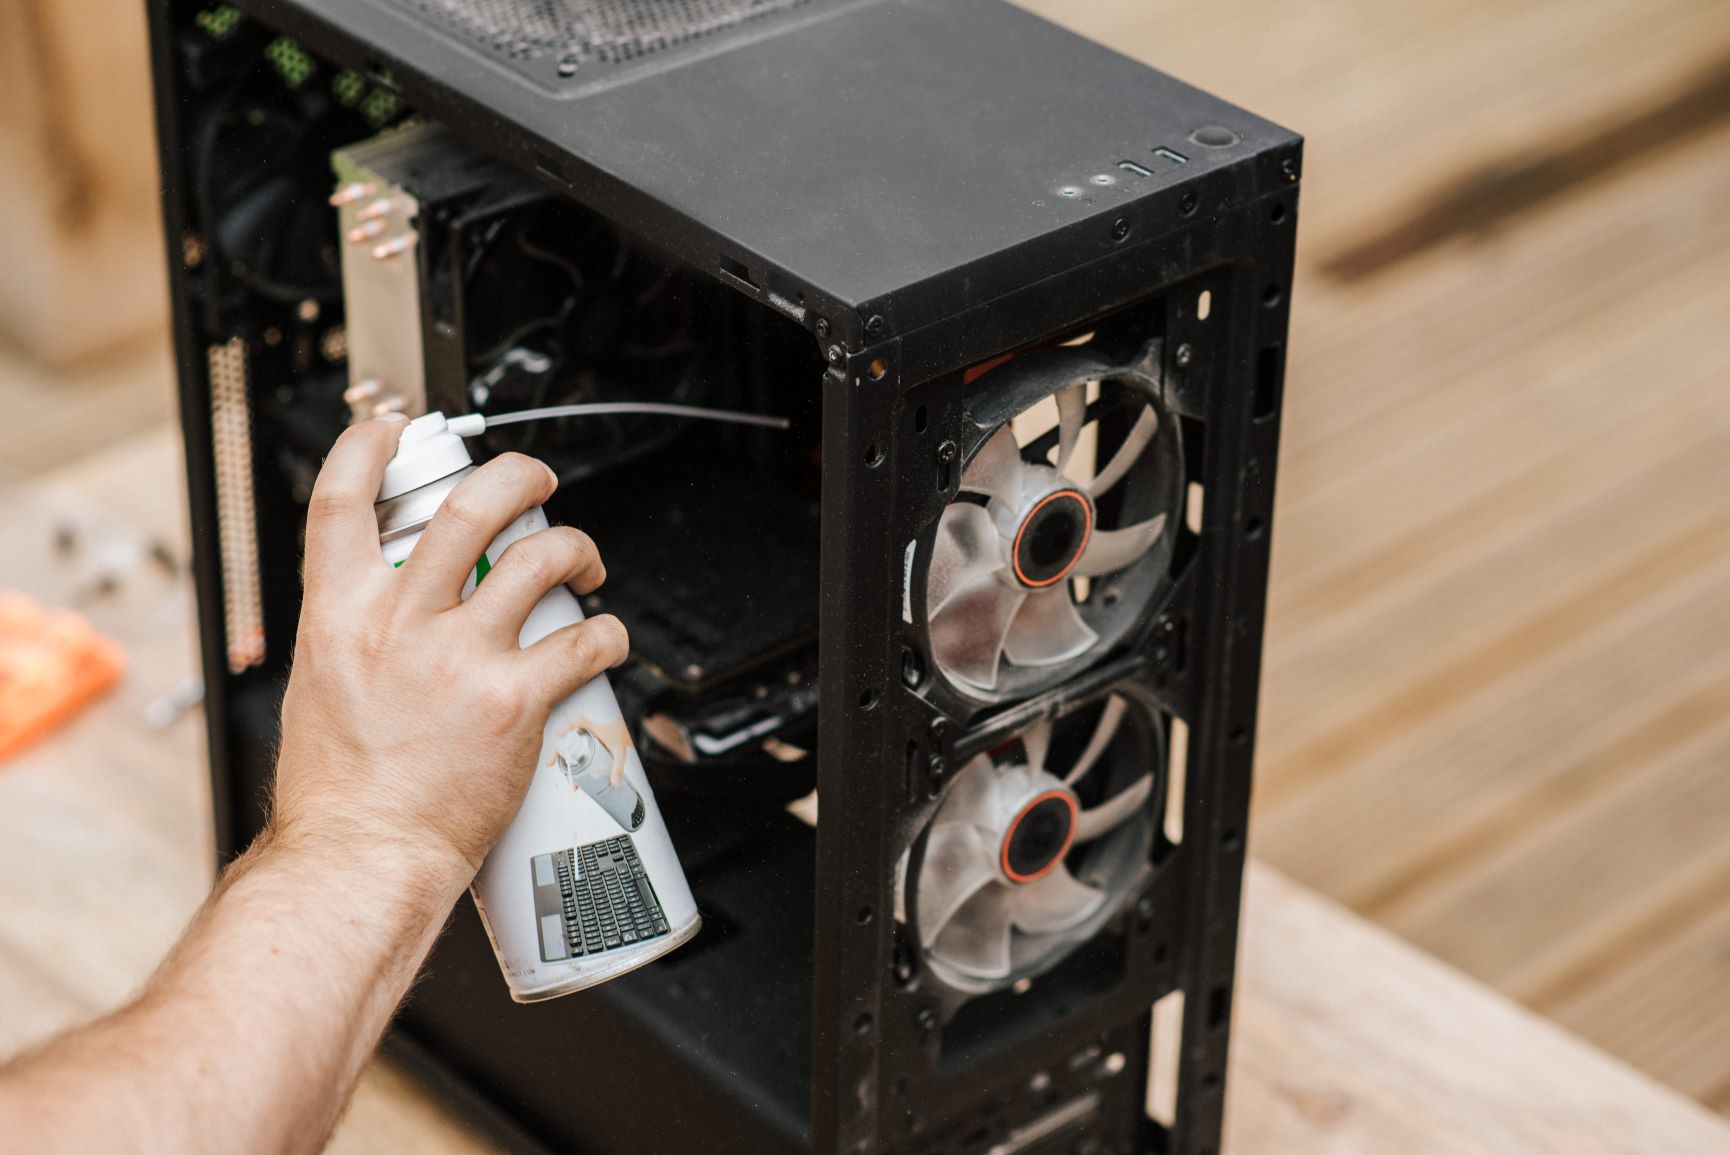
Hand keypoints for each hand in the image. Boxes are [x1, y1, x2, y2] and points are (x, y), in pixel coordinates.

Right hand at [269, 415, 628, 897]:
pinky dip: (608, 632)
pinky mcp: (514, 699)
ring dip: (577, 550)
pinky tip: (607, 639)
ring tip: (585, 567)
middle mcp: (399, 621)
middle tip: (539, 483)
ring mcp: (459, 656)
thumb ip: (355, 635)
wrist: (360, 858)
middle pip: (469, 505)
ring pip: (540, 559)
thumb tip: (386, 611)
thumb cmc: (338, 794)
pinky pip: (582, 641)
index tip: (396, 430)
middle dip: (518, 476)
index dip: (370, 446)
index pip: (341, 499)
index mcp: (338, 613)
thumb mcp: (319, 688)